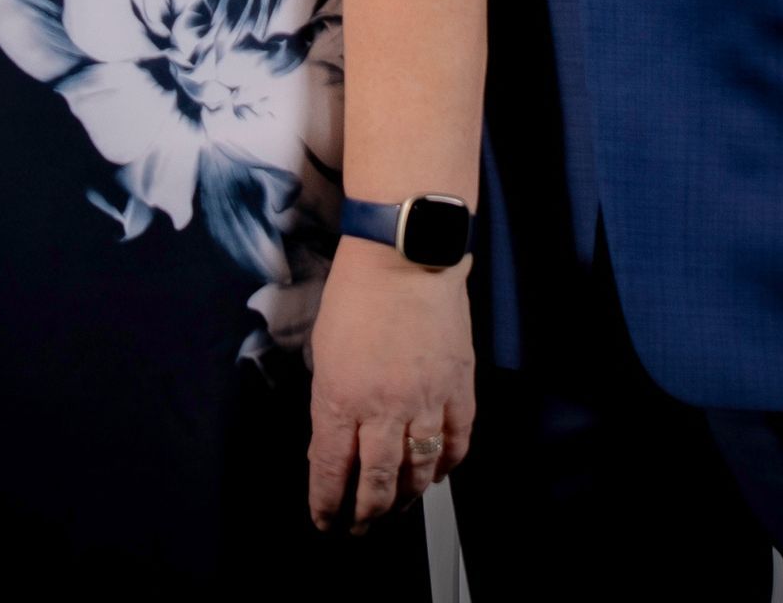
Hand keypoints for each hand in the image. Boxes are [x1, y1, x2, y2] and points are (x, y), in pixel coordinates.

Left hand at [307, 236, 474, 532]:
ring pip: (418, 473)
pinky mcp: (459, 388)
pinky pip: (456, 444)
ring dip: (405, 498)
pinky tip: (436, 473)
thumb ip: (329, 404)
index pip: (331, 472)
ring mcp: (426, 401)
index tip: (326, 522)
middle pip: (376, 485)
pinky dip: (446, 466)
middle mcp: (383, 409)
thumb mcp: (323, 352)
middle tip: (359, 528)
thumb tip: (334, 446)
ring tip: (396, 507)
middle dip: (364, 516)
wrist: (406, 255)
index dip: (327, 505)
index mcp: (340, 398)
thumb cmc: (356, 294)